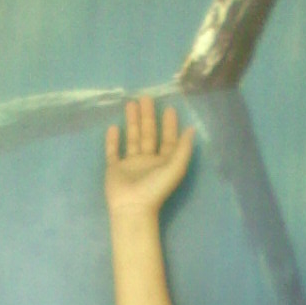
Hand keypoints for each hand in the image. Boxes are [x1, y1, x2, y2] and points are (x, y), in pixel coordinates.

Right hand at [105, 95, 194, 215]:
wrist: (132, 207)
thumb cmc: (155, 188)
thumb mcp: (175, 167)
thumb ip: (183, 148)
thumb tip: (192, 130)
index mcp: (163, 162)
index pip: (167, 140)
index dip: (169, 125)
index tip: (169, 109)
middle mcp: (148, 162)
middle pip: (149, 135)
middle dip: (148, 117)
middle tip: (146, 98)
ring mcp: (131, 165)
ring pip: (132, 139)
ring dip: (132, 122)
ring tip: (130, 104)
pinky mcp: (115, 169)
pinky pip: (113, 152)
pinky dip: (113, 140)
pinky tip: (114, 127)